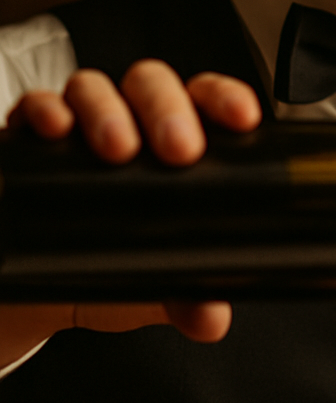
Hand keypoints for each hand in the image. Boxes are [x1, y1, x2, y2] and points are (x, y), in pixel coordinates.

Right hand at [0, 60, 262, 366]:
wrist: (31, 292)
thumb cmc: (105, 265)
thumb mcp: (150, 285)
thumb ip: (185, 298)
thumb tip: (210, 318)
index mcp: (174, 141)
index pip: (207, 100)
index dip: (224, 99)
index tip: (243, 119)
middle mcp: (128, 122)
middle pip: (152, 84)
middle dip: (168, 109)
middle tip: (179, 150)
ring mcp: (75, 125)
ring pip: (94, 87)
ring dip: (108, 112)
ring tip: (118, 151)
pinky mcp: (26, 141)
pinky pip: (33, 107)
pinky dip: (44, 112)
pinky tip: (56, 130)